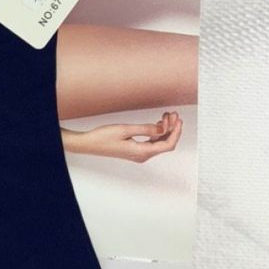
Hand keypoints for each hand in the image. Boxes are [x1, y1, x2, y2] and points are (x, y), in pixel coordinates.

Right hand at [64, 112, 182, 161]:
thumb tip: (162, 129)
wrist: (89, 144)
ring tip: (166, 115)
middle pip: (165, 143)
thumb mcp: (126, 129)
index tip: (179, 120)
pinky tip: (157, 123)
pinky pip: (151, 142)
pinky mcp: (135, 149)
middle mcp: (143, 155)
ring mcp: (139, 153)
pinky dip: (157, 132)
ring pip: (159, 142)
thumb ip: (146, 129)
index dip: (176, 132)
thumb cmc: (103, 137)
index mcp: (142, 152)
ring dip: (164, 129)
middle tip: (172, 113)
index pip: (167, 145)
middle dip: (172, 128)